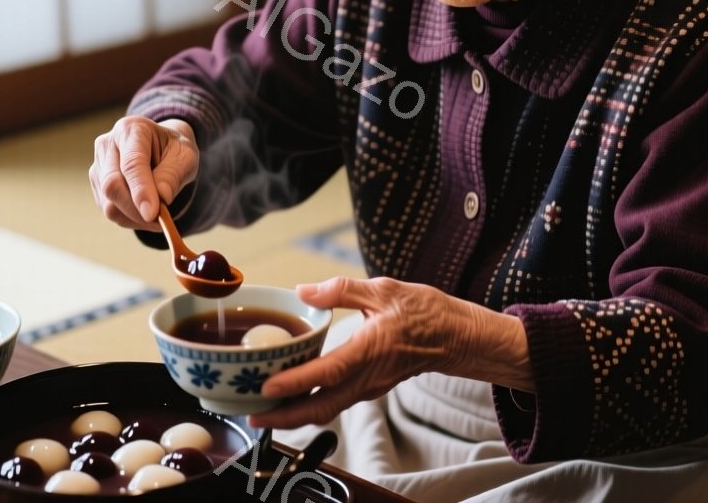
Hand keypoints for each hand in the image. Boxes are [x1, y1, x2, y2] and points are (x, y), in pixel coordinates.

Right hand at [88, 116, 197, 231]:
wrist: (161, 147)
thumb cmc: (173, 149)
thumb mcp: (185, 156)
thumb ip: (173, 175)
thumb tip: (160, 199)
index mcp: (132, 129)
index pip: (132, 163)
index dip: (141, 189)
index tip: (153, 213)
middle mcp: (107, 144)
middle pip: (112, 184)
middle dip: (136, 209)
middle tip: (160, 221)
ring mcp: (98, 165)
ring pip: (109, 203)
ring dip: (135, 218)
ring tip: (158, 217)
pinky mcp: (97, 184)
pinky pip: (110, 211)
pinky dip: (130, 220)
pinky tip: (146, 215)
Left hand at [249, 277, 488, 429]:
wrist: (455, 337)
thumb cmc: (423, 311)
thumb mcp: (383, 289)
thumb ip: (341, 290)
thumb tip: (303, 290)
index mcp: (370, 349)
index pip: (327, 372)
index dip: (296, 382)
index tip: (267, 387)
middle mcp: (368, 376)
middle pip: (322, 407)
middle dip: (285, 418)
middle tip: (253, 416)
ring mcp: (369, 387)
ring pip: (328, 409)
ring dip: (295, 415)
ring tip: (264, 410)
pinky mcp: (370, 388)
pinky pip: (336, 403)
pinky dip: (311, 405)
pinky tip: (292, 396)